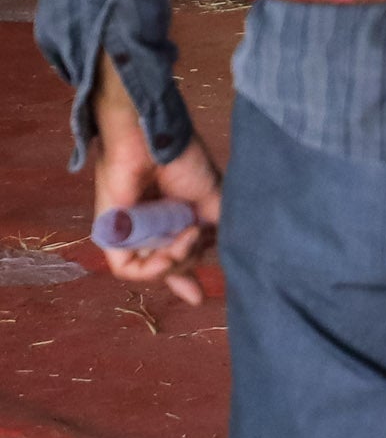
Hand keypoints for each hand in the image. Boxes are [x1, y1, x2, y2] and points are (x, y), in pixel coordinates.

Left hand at [90, 60, 219, 307]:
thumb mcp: (212, 201)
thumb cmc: (184, 161)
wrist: (154, 140)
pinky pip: (128, 270)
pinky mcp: (111, 236)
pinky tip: (171, 250)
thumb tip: (223, 258)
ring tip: (187, 238)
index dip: (187, 279)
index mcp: (174, 220)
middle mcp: (151, 230)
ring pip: (153, 271)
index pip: (178, 258)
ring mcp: (132, 234)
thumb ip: (214, 234)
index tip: (198, 297)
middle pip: (171, 267)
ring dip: (176, 262)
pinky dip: (154, 268)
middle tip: (198, 238)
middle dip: (190, 261)